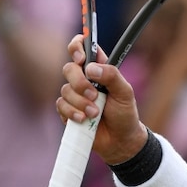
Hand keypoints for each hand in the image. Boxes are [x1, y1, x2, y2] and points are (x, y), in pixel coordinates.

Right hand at [57, 35, 148, 164]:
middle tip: (94, 94)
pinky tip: (84, 119)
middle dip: (79, 82)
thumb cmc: (125, 113)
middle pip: (69, 69)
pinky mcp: (67, 110)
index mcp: (99, 68)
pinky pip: (61, 105)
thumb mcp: (125, 92)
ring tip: (96, 113)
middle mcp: (84, 79)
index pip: (83, 47)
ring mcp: (74, 94)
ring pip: (65, 89)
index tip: (82, 59)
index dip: (78, 46)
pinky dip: (73, 113)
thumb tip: (90, 68)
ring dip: (81, 102)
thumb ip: (111, 76)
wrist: (119, 140)